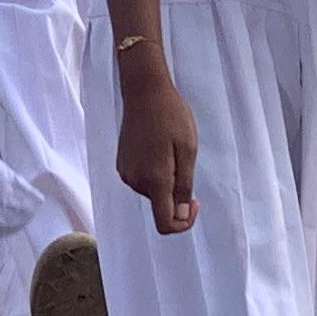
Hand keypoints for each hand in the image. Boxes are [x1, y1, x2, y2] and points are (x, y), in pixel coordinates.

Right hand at [115, 57, 200, 233]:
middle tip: (184, 161)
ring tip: (171, 150)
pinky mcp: (122, 163)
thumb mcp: (187, 150)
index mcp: (154, 180)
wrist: (144, 91)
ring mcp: (126, 172)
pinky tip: (158, 148)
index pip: (165, 223)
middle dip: (176, 193)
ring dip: (166, 181)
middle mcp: (136, 181)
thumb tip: (180, 216)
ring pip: (151, 192)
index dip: (183, 223)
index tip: (194, 202)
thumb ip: (184, 186)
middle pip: (159, 205)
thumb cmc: (171, 116)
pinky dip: (154, 173)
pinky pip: (142, 179)